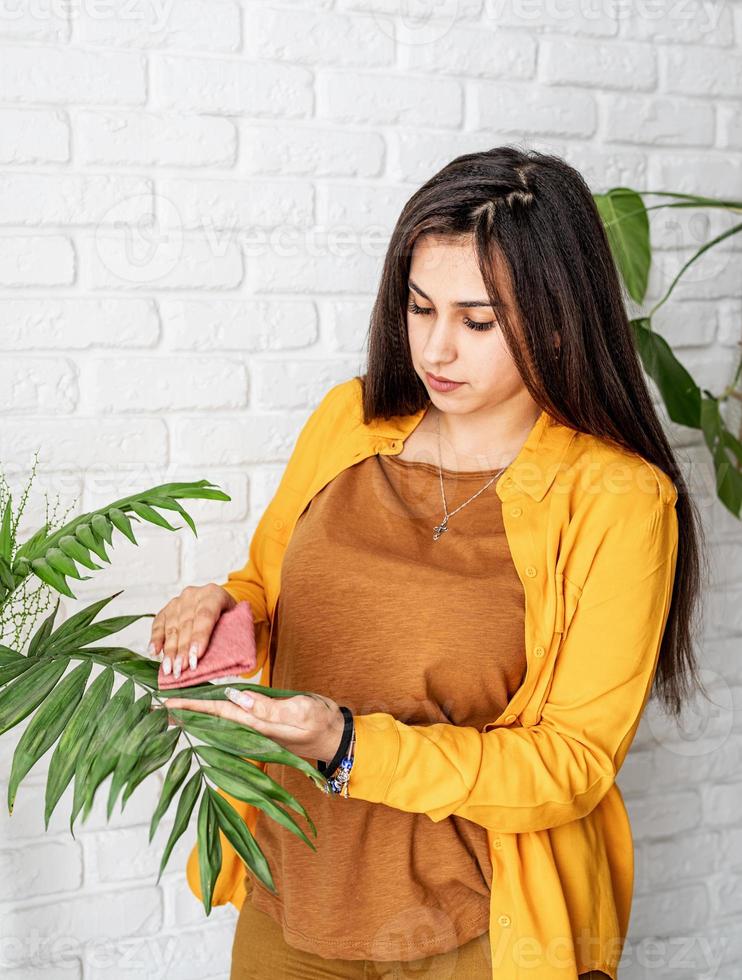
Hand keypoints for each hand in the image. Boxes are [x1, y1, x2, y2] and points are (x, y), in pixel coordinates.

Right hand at [148, 584, 235, 680]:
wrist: (218, 600)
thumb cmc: (230, 616)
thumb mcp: (238, 621)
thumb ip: (235, 635)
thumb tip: (233, 661)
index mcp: (214, 594)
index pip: (205, 616)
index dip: (199, 637)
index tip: (195, 658)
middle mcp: (194, 595)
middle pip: (186, 624)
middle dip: (182, 650)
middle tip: (180, 670)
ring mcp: (179, 601)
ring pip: (172, 626)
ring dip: (169, 650)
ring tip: (168, 669)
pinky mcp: (167, 608)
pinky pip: (159, 623)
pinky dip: (155, 639)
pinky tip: (154, 652)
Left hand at [162, 688, 346, 763]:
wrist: (337, 738)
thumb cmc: (320, 723)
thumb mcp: (298, 711)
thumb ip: (268, 707)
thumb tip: (235, 697)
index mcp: (256, 725)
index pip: (216, 713)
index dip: (190, 707)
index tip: (165, 703)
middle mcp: (250, 730)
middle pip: (211, 719)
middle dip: (184, 713)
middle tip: (155, 708)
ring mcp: (256, 730)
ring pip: (219, 720)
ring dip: (196, 714)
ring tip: (172, 709)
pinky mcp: (263, 726)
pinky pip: (232, 719)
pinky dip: (214, 713)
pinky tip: (206, 710)